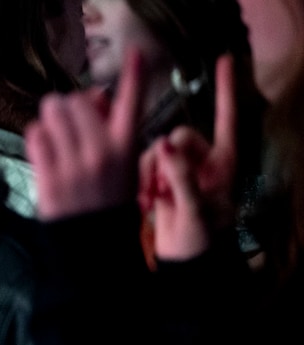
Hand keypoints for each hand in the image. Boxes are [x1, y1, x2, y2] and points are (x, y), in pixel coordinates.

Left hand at [26, 48, 146, 220]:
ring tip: (56, 133)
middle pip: (76, 100)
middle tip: (70, 119)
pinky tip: (45, 150)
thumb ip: (111, 132)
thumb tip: (90, 99)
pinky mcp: (48, 176)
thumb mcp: (127, 167)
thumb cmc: (109, 204)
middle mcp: (100, 152)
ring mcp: (72, 164)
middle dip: (69, 104)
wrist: (93, 247)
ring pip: (52, 112)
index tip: (136, 53)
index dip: (134, 75)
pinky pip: (34, 136)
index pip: (132, 103)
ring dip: (51, 117)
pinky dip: (37, 136)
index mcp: (126, 148)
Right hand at [138, 55, 238, 260]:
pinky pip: (144, 167)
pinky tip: (144, 203)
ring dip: (149, 175)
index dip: (225, 89)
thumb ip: (180, 175)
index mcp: (223, 162)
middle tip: (163, 189)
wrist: (184, 262)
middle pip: (177, 136)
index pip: (225, 118)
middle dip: (164, 160)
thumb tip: (163, 144)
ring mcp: (180, 171)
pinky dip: (141, 183)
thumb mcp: (194, 208)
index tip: (224, 60)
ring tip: (153, 201)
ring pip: (155, 151)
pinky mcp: (160, 182)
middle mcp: (202, 161)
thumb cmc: (201, 239)